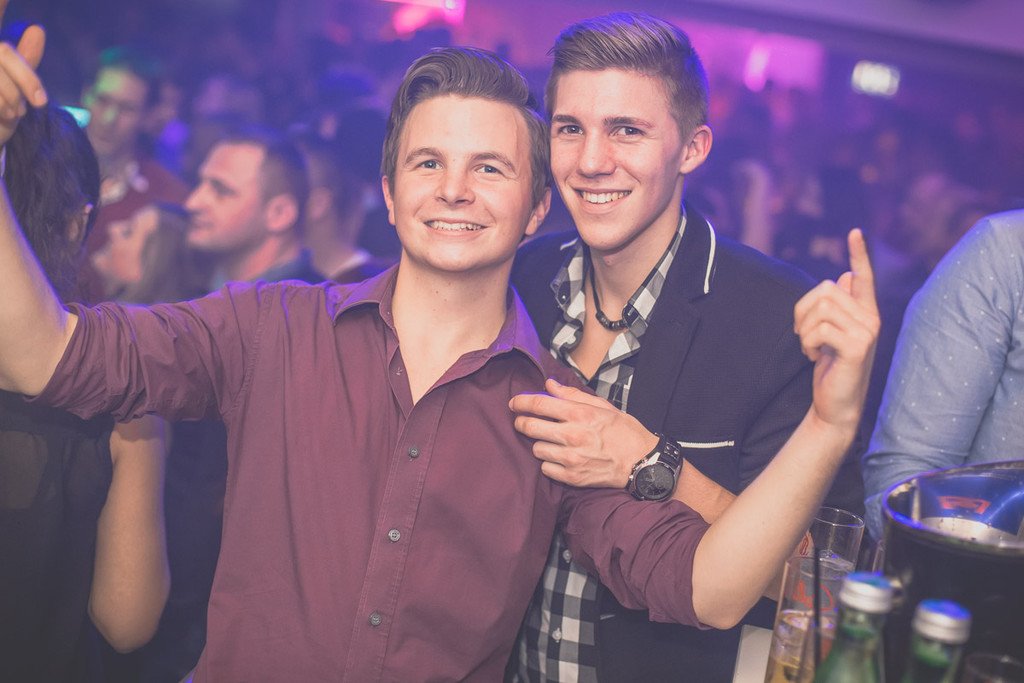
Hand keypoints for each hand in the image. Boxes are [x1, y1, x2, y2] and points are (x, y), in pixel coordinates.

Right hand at [0, 0, 46, 145]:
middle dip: (27, 79)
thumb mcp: (16, 84)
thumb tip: (37, 28)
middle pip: (3, 51)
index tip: (28, 11)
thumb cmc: (0, 110)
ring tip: (15, 112)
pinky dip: (4, 108)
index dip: (6, 16)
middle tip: (41, 103)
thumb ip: (24, 58)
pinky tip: (4, 117)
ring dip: (13, 98)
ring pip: (0, 77)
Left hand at [509, 378, 658, 487]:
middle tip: (523, 421)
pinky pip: (545, 469)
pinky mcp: (572, 477)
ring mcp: (571, 458)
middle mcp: (572, 435)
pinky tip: (559, 458)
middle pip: (530, 426)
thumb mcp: (602, 407)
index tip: (514, 402)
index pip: (539, 404)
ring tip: (550, 441)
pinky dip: (548, 463)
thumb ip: (572, 395)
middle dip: (522, 422)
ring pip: (536, 449)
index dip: (521, 402)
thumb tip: (549, 385)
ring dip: (539, 443)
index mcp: (580, 414)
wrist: (642, 463)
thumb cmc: (624, 432)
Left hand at [793, 228, 879, 432]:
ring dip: (804, 329)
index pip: (863, 276)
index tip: (855, 231)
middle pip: (826, 289)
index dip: (859, 254)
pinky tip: (814, 356)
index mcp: (864, 311)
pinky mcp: (858, 346)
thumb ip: (838, 307)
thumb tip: (845, 276)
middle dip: (802, 310)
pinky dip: (808, 342)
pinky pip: (820, 328)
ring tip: (810, 347)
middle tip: (803, 335)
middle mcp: (871, 317)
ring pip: (821, 307)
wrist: (836, 404)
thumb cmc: (831, 367)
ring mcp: (868, 331)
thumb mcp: (830, 334)